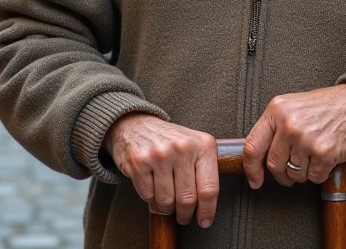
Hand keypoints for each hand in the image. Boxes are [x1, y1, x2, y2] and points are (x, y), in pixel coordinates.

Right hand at [105, 113, 219, 227]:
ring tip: (167, 199)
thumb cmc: (169, 140)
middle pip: (188, 198)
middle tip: (184, 216)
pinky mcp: (139, 162)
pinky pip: (148, 195)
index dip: (207, 210)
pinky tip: (152, 186)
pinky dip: (150, 197)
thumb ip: (205, 169)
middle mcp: (183, 147)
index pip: (209, 188)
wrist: (135, 124)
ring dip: (167, 206)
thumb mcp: (195, 145)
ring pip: (167, 200)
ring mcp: (160, 154)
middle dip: (185, 213)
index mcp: (203, 144)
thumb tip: (209, 205)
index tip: (204, 221)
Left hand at [243, 83, 345, 188]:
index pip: (253, 146)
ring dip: (302, 173)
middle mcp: (290, 124)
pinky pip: (313, 177)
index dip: (251, 168)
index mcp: (277, 110)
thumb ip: (273, 127)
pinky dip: (318, 173)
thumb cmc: (325, 107)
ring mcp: (306, 139)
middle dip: (282, 173)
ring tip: (311, 156)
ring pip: (294, 174)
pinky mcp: (324, 153)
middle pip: (274, 165)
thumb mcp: (292, 107)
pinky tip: (323, 158)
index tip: (254, 179)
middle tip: (290, 169)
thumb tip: (258, 157)